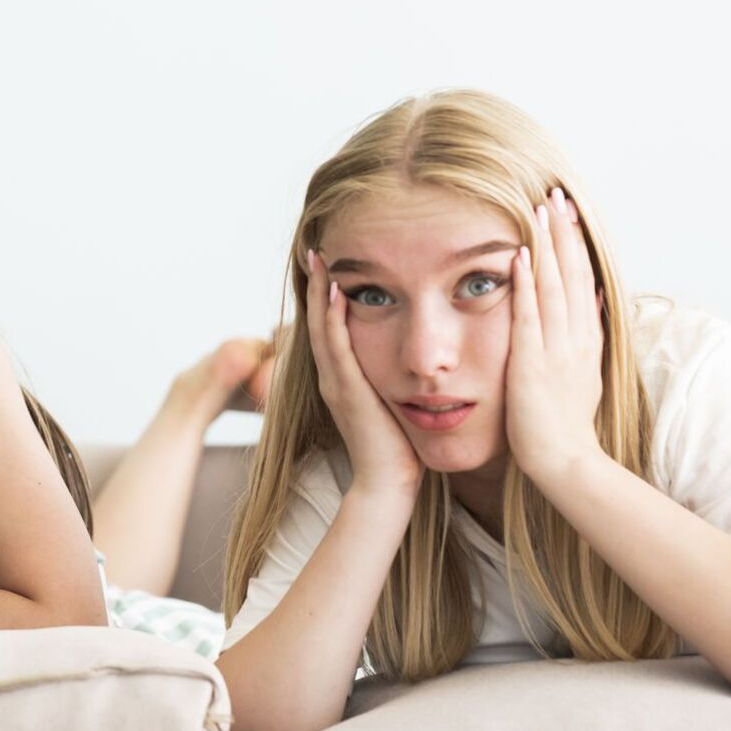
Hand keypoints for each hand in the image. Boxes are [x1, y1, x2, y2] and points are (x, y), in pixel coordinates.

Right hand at [305, 250, 421, 496]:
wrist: (390, 484)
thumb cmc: (400, 448)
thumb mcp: (395, 402)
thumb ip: (394, 379)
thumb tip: (415, 357)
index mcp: (343, 377)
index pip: (331, 326)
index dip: (327, 294)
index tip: (332, 262)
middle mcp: (332, 376)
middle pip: (318, 319)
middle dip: (316, 283)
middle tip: (316, 247)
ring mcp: (335, 382)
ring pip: (322, 326)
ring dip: (319, 290)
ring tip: (319, 257)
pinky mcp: (346, 390)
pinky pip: (337, 346)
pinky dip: (333, 317)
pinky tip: (336, 292)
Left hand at [506, 188, 607, 483]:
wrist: (565, 460)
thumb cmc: (564, 423)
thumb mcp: (583, 371)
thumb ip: (585, 333)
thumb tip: (591, 296)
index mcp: (585, 338)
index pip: (582, 278)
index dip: (575, 242)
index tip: (567, 210)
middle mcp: (575, 337)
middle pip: (572, 272)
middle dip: (564, 231)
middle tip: (555, 192)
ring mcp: (556, 349)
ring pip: (554, 286)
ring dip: (547, 245)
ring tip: (540, 208)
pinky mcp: (533, 364)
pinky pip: (530, 316)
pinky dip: (525, 284)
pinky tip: (518, 256)